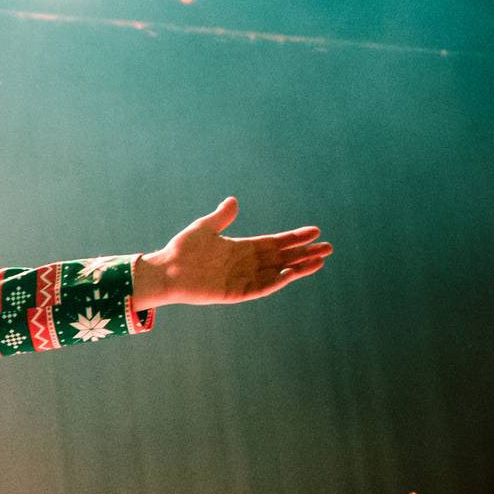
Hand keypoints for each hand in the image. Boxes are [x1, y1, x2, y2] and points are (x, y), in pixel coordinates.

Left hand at [133, 197, 332, 308]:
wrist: (165, 271)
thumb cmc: (181, 250)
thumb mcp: (204, 228)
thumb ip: (221, 217)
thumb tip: (234, 201)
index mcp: (242, 248)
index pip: (275, 243)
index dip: (295, 238)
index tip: (315, 231)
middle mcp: (247, 264)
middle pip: (283, 257)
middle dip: (305, 253)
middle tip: (328, 247)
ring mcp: (243, 279)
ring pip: (278, 273)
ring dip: (298, 268)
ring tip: (320, 261)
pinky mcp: (236, 293)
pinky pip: (262, 287)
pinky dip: (277, 280)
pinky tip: (292, 272)